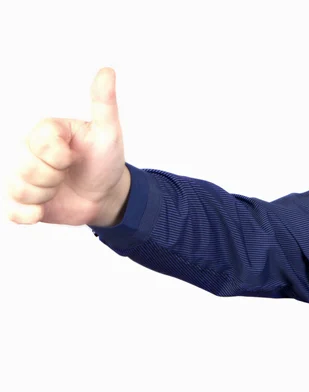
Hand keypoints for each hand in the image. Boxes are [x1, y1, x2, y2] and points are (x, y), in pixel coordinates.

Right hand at [4, 67, 127, 225]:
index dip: (60, 157)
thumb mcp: (108, 132)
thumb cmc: (105, 160)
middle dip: (54, 178)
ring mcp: (24, 176)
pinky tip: (43, 210)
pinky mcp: (23, 201)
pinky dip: (28, 214)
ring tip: (60, 189)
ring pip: (19, 189)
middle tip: (69, 175)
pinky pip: (12, 211)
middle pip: (26, 168)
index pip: (39, 144)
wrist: (106, 194)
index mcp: (45, 132)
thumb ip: (104, 103)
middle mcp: (29, 152)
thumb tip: (107, 71)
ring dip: (46, 196)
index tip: (75, 158)